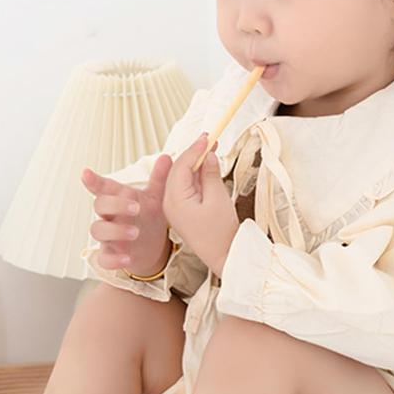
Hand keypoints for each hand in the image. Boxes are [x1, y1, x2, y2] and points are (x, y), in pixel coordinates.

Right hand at [81, 162, 172, 276]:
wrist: (153, 247)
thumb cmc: (148, 218)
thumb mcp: (155, 198)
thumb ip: (159, 179)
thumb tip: (166, 157)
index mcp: (118, 199)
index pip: (103, 187)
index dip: (93, 180)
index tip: (86, 173)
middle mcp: (109, 216)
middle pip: (99, 205)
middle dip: (115, 205)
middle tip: (135, 208)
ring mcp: (108, 236)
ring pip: (98, 230)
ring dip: (115, 231)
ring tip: (136, 233)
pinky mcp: (110, 254)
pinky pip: (104, 258)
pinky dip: (113, 259)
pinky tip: (126, 259)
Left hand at [160, 134, 239, 275]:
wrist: (223, 256)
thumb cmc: (220, 232)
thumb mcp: (218, 199)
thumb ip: (211, 174)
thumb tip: (208, 155)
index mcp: (175, 200)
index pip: (181, 166)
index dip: (195, 149)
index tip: (208, 136)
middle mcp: (170, 203)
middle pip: (178, 170)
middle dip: (193, 154)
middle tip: (210, 139)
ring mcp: (174, 208)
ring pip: (181, 178)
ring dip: (195, 164)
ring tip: (210, 149)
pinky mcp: (181, 212)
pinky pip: (185, 188)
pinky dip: (195, 176)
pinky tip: (206, 167)